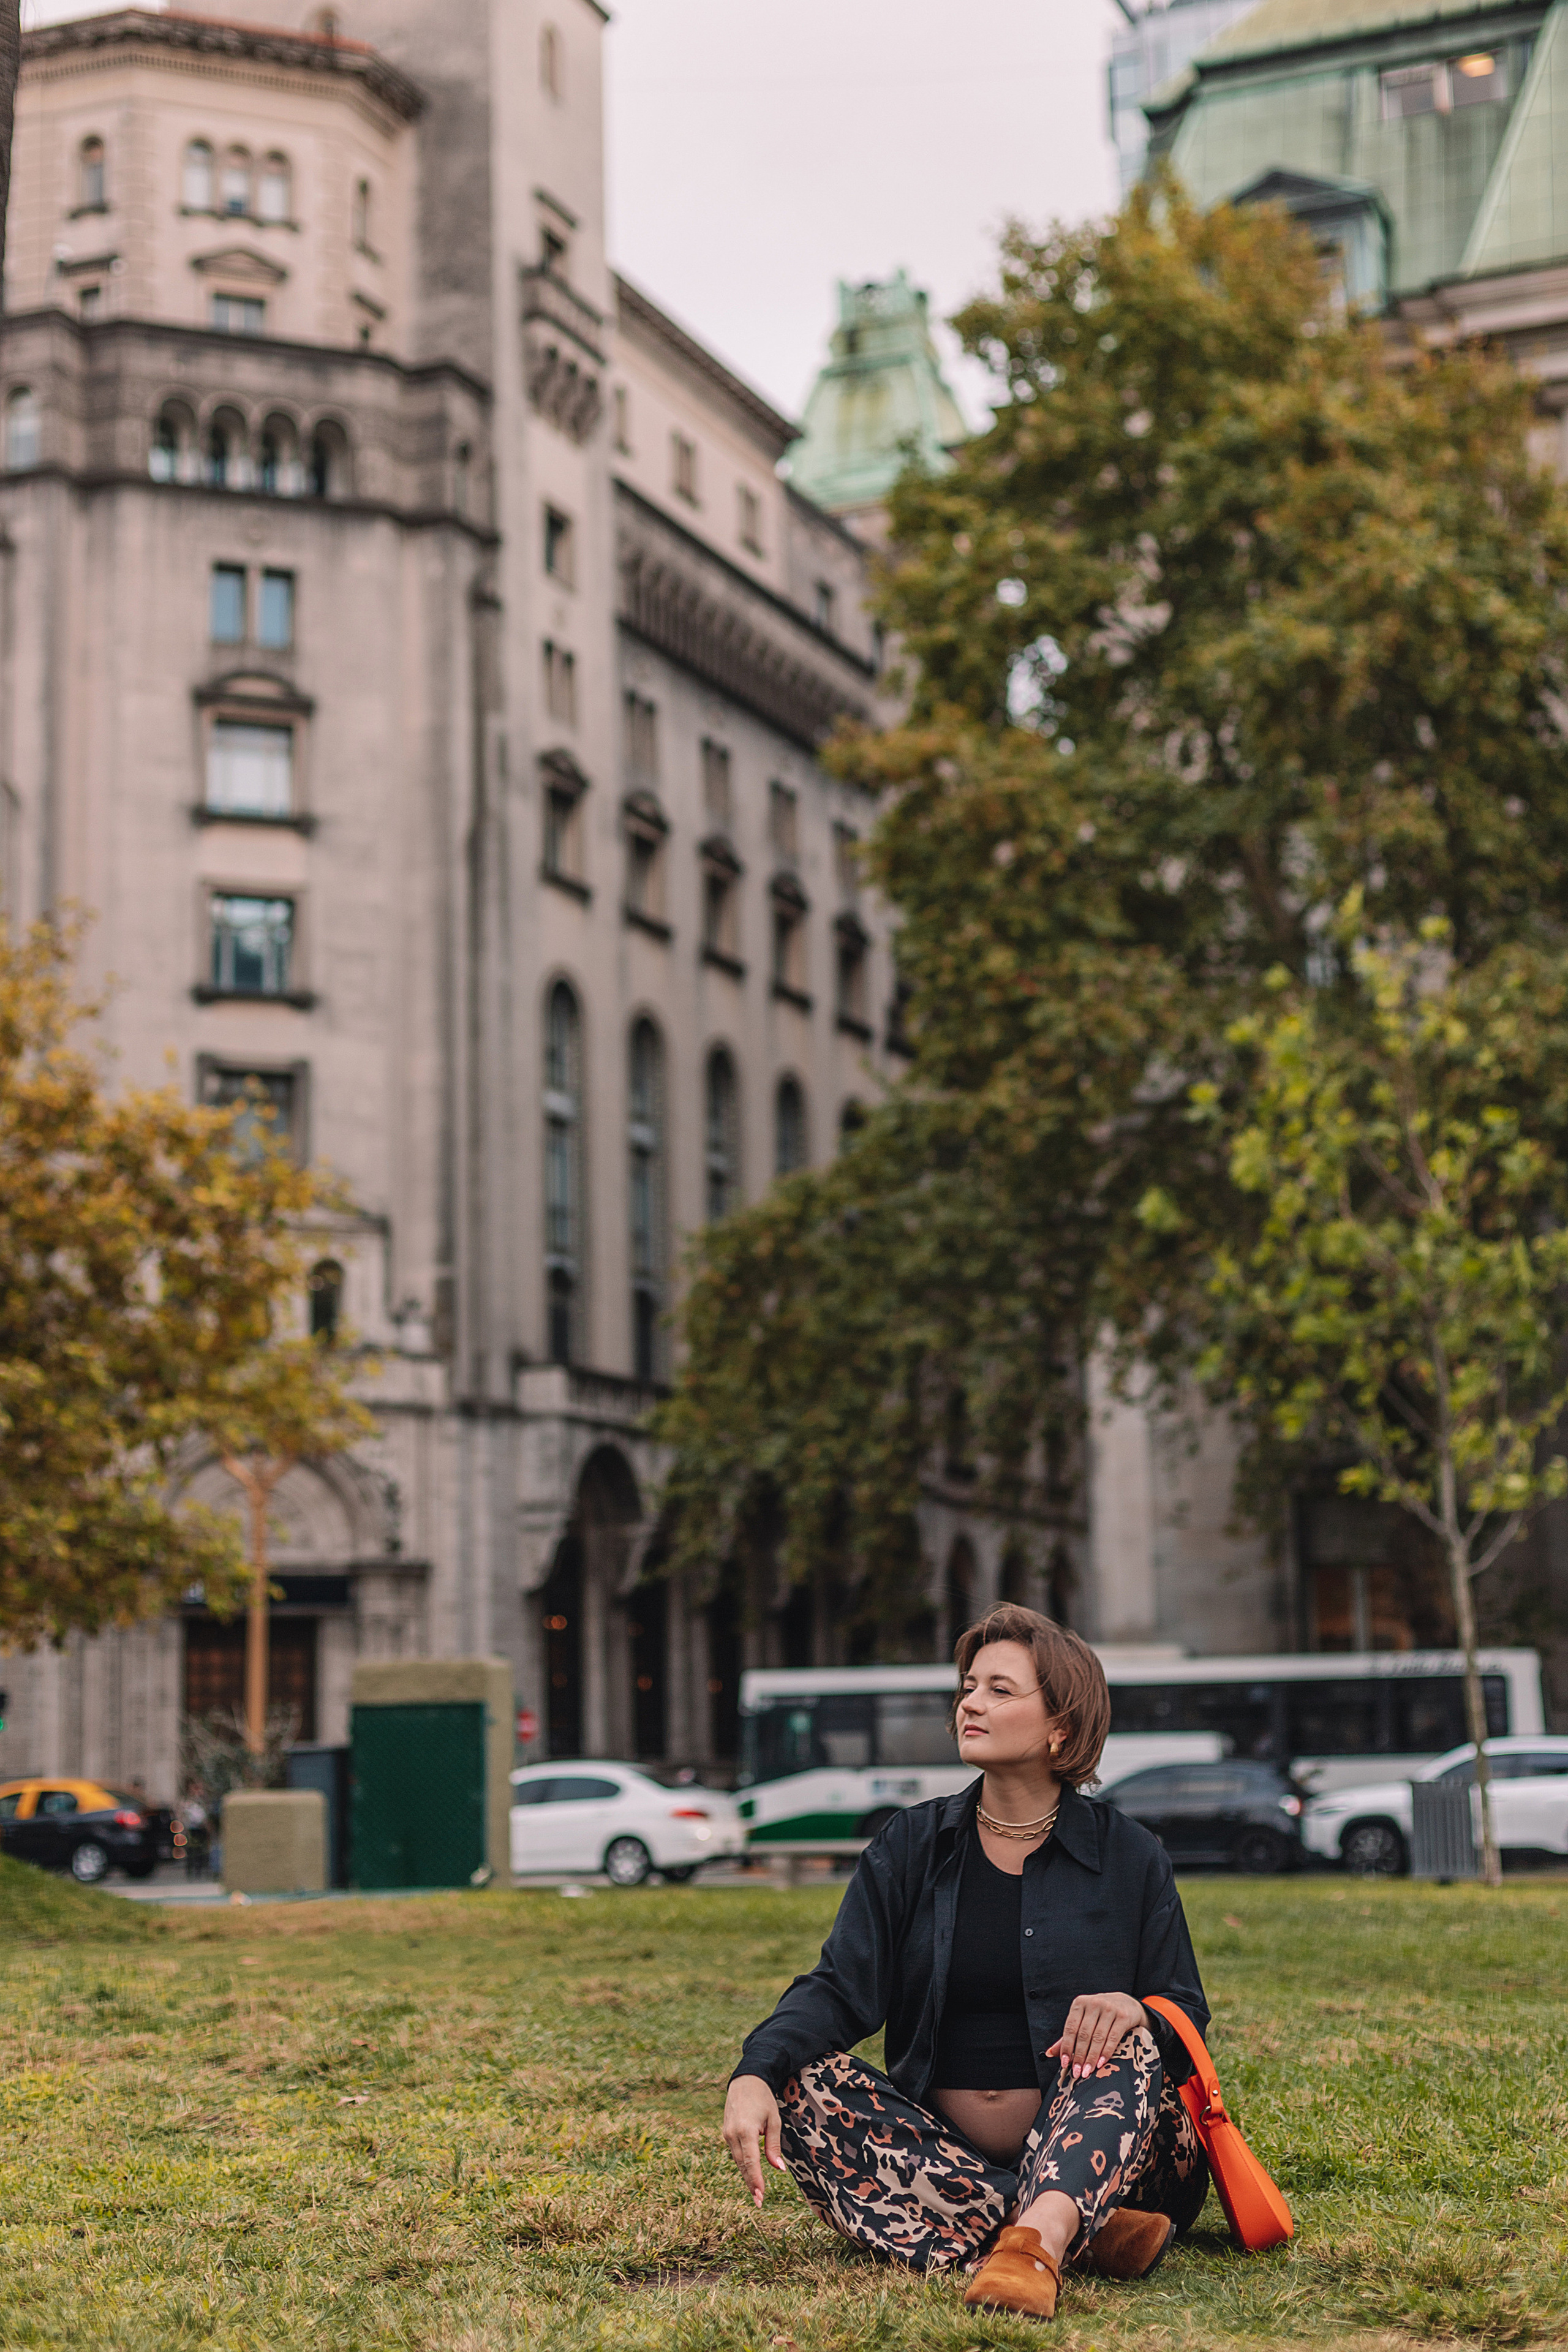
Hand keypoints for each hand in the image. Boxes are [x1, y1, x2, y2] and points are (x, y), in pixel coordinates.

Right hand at [722, 2073, 786, 2206]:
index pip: (751, 2162)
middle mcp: (733, 2134)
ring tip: (756, 2192)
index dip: (756, 2180)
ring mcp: (727, 2134)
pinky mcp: (726, 2133)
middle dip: (751, 2183)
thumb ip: (774, 2145)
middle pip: (742, 2165)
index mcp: (746, 2130)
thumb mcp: (774, 2120)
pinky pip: (735, 2152)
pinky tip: (750, 2173)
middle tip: (759, 2201)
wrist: (745, 2080)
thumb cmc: (763, 2099)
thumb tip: (779, 2169)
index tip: (760, 2197)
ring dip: (746, 2176)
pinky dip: (743, 2164)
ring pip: (738, 2160)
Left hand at [1045, 1991, 1146, 2078]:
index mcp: (1080, 2003)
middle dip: (1079, 2056)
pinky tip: (1101, 2063)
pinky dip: (1106, 2052)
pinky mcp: (1123, 2017)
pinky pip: (1113, 2038)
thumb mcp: (1084, 2020)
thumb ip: (1069, 2036)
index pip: (1070, 2028)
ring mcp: (1109, 2009)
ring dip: (1091, 2057)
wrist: (1126, 2004)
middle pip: (1083, 2034)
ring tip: (1087, 2072)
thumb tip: (1050, 2053)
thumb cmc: (1100, 2015)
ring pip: (1097, 2037)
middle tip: (1076, 2073)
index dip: (1067, 2047)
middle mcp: (1094, 2003)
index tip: (1064, 2063)